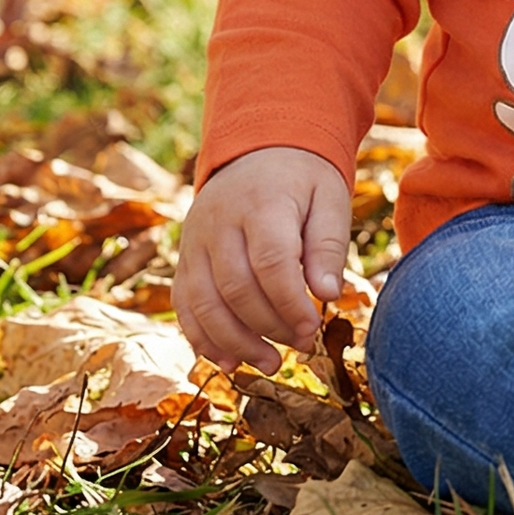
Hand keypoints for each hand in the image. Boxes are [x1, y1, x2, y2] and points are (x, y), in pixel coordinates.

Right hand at [173, 147, 350, 372]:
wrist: (257, 150)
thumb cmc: (302, 180)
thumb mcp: (329, 198)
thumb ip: (329, 245)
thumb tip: (329, 294)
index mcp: (262, 202)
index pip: (270, 261)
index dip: (290, 302)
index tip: (311, 327)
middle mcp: (219, 222)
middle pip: (235, 287)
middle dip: (268, 325)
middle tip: (300, 344)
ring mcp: (195, 241)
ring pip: (204, 303)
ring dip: (236, 342)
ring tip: (270, 364)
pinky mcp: (185, 258)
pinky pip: (184, 305)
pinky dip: (203, 338)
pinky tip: (230, 361)